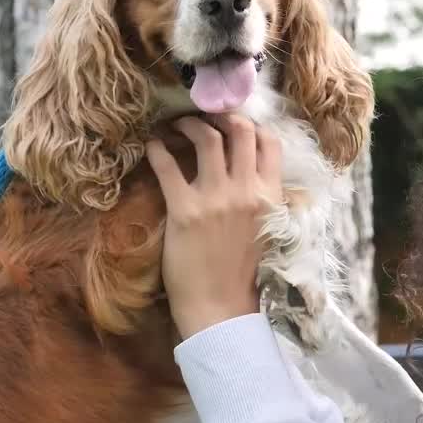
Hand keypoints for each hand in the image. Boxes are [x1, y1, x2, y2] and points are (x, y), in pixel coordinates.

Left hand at [145, 114, 283, 339]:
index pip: (269, 142)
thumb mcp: (266, 228)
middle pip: (240, 130)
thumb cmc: (242, 271)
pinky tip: (153, 144)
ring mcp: (215, 198)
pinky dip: (157, 148)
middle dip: (221, 115)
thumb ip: (261, 196)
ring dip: (189, 124)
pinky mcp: (184, 210)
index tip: (234, 124)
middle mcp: (246, 191)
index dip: (251, 125)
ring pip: (206, 138)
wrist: (220, 307)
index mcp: (270, 196)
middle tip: (204, 117)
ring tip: (178, 125)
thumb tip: (249, 169)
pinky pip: (168, 166)